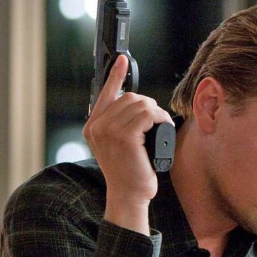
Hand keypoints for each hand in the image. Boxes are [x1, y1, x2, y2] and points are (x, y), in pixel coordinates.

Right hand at [82, 54, 174, 233]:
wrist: (129, 196)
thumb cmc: (130, 173)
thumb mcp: (120, 147)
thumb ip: (120, 126)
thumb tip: (137, 105)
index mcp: (93, 127)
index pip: (105, 93)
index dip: (115, 74)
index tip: (122, 59)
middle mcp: (96, 126)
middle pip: (129, 97)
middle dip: (149, 106)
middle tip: (158, 123)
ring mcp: (108, 130)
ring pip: (140, 105)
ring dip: (157, 113)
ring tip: (162, 128)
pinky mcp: (123, 136)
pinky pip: (147, 115)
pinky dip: (160, 119)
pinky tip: (163, 128)